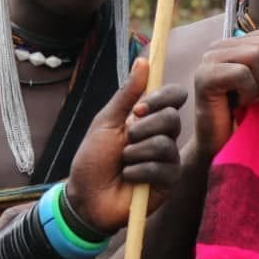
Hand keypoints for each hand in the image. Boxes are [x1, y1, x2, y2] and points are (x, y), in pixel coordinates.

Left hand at [65, 58, 186, 232]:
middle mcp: (162, 135)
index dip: (161, 98)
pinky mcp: (169, 181)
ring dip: (136, 152)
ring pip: (165, 143)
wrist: (86, 197)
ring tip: (123, 162)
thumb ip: (127, 93)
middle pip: (172, 118)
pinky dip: (138, 171)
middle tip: (125, 139)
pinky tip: (129, 177)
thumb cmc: (93, 158)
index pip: (173, 96)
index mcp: (149, 117)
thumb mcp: (106, 121)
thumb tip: (143, 60)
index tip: (138, 109)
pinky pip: (162, 167)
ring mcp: (168, 159)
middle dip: (143, 128)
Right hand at [192, 25, 258, 160]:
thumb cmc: (251, 116)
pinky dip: (249, 92)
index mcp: (237, 44)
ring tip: (252, 100)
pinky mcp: (204, 76)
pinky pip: (241, 73)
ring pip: (256, 54)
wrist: (225, 148)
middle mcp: (220, 46)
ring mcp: (209, 59)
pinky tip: (240, 105)